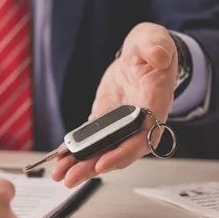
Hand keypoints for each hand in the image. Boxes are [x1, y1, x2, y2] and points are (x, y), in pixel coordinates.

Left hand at [53, 23, 177, 187]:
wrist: (141, 54)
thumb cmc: (151, 48)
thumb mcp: (154, 39)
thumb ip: (156, 46)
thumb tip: (159, 56)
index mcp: (155, 102)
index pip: (143, 135)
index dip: (123, 152)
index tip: (103, 163)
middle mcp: (141, 121)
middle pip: (120, 151)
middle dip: (94, 166)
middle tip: (70, 178)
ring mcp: (122, 124)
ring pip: (104, 150)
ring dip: (81, 165)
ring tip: (58, 175)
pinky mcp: (107, 120)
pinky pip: (92, 139)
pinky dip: (75, 150)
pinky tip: (58, 160)